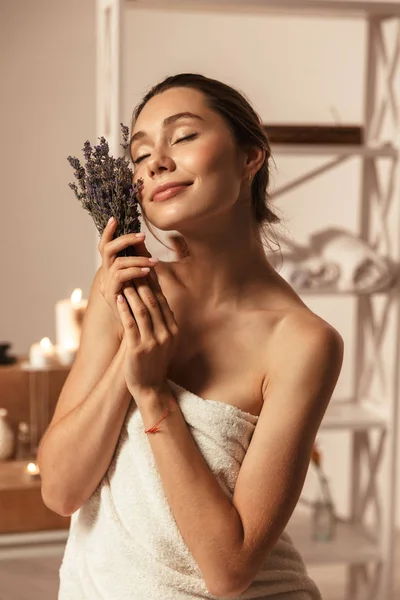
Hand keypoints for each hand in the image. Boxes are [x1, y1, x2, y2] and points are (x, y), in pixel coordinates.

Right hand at [97, 217, 159, 327]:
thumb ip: (141, 263)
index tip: (115, 218)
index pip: (105, 246)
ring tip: (153, 261)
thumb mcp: (142, 280)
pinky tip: (148, 271)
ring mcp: (106, 285)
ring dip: (136, 258)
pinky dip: (135, 271)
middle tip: (141, 236)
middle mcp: (105, 275)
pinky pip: (120, 277)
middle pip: (107, 249)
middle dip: (124, 239)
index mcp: (110, 269)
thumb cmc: (140, 304)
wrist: (134, 331)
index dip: (108, 232)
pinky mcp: (112, 295)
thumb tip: (143, 242)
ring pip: (116, 262)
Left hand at [116, 279, 178, 398]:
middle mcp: (166, 333)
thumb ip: (162, 320)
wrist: (150, 387)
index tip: (144, 270)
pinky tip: (118, 298)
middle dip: (142, 283)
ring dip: (132, 292)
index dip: (153, 284)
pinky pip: (130, 323)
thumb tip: (156, 297)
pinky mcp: (138, 348)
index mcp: (173, 329)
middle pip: (153, 301)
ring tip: (124, 280)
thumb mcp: (164, 339)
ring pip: (142, 310)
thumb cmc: (154, 361)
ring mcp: (152, 341)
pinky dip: (124, 308)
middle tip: (132, 269)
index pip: (162, 300)